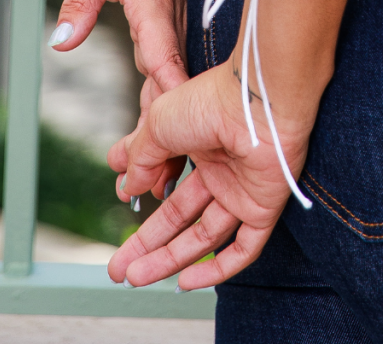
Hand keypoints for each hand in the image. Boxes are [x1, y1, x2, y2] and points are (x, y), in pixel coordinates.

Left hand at [50, 0, 202, 201]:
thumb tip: (63, 39)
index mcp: (152, 4)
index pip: (159, 48)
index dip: (166, 86)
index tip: (171, 123)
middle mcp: (169, 28)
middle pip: (166, 89)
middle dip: (162, 138)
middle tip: (147, 187)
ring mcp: (175, 38)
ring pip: (170, 95)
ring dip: (164, 140)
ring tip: (149, 190)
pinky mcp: (173, 43)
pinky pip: (170, 86)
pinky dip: (165, 123)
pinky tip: (161, 157)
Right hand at [106, 60, 314, 290]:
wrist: (258, 102)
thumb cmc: (211, 101)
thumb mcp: (159, 124)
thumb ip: (142, 158)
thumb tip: (129, 186)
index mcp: (198, 144)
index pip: (167, 181)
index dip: (144, 197)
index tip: (123, 206)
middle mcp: (221, 170)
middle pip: (180, 217)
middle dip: (147, 244)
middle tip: (119, 268)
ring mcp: (242, 191)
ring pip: (204, 237)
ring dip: (169, 259)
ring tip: (136, 278)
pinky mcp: (263, 209)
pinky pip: (243, 249)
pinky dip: (216, 269)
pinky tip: (186, 281)